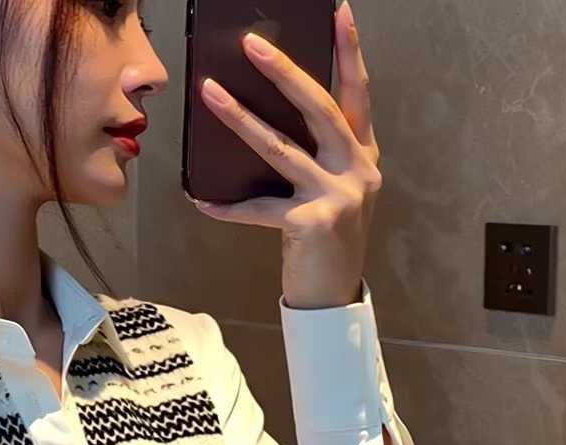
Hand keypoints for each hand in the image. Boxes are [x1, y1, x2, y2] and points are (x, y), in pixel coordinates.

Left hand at [192, 0, 381, 309]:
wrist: (335, 296)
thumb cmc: (328, 241)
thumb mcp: (334, 191)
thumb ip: (320, 157)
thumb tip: (271, 119)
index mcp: (363, 155)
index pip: (357, 93)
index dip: (349, 52)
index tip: (338, 11)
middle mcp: (356, 169)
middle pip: (318, 108)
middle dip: (284, 72)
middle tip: (251, 44)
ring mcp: (336, 196)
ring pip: (280, 148)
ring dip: (240, 119)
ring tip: (211, 94)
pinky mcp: (311, 224)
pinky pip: (258, 209)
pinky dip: (228, 207)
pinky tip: (202, 201)